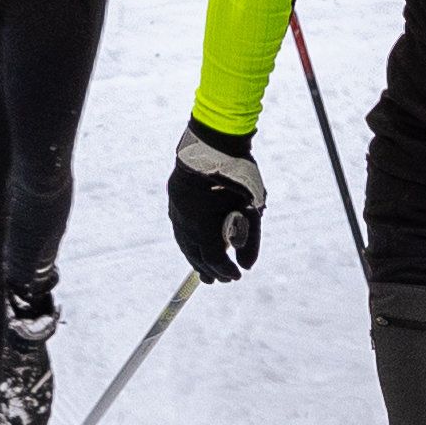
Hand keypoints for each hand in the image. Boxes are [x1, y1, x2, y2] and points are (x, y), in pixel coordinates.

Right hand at [165, 119, 268, 283]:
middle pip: (195, 255)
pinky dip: (189, 241)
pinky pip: (179, 229)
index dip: (225, 270)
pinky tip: (195, 245)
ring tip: (204, 270)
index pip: (213, 259)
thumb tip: (246, 267)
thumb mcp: (252, 209)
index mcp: (203, 226)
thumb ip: (250, 240)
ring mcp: (176, 211)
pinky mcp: (174, 202)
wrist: (213, 144)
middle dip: (209, 270)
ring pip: (184, 243)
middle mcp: (184, 222)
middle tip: (220, 280)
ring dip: (195, 258)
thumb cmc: (238, 176)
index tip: (236, 276)